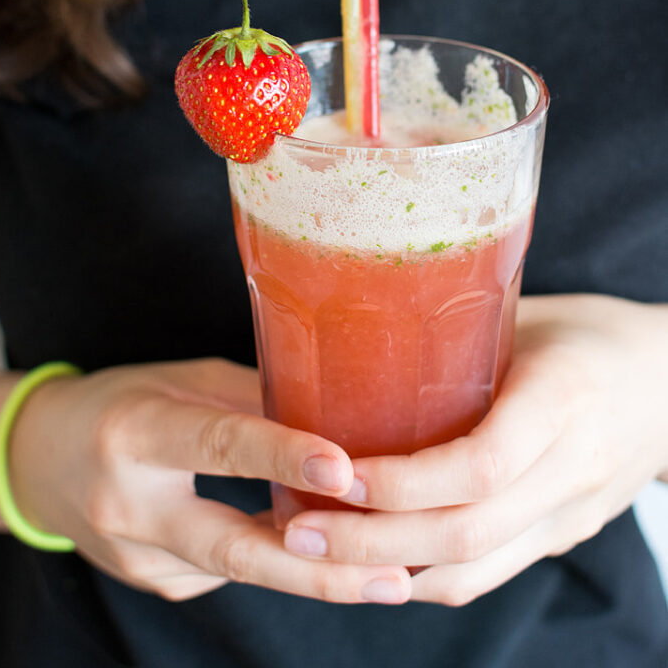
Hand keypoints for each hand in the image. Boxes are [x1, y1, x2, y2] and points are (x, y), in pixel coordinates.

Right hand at [6, 358, 410, 602]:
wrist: (42, 461)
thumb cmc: (123, 403)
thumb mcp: (184, 381)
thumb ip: (254, 400)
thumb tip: (340, 408)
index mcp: (135, 433)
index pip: (218, 445)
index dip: (282, 457)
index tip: (343, 469)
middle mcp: (130, 505)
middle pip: (234, 549)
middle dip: (320, 569)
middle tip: (392, 575)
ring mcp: (139, 558)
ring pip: (242, 569)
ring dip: (316, 571)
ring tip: (390, 575)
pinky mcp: (156, 583)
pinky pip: (231, 573)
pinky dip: (282, 563)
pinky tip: (329, 556)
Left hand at [283, 294, 667, 604]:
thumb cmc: (590, 333)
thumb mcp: (529, 315)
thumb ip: (460, 334)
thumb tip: (359, 335)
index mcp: (564, 399)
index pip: (480, 465)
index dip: (402, 483)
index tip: (333, 474)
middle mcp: (573, 467)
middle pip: (468, 532)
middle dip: (372, 541)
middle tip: (296, 530)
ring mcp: (571, 512)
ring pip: (476, 569)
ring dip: (388, 570)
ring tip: (315, 551)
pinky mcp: (562, 535)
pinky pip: (490, 571)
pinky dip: (426, 572)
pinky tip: (371, 557)